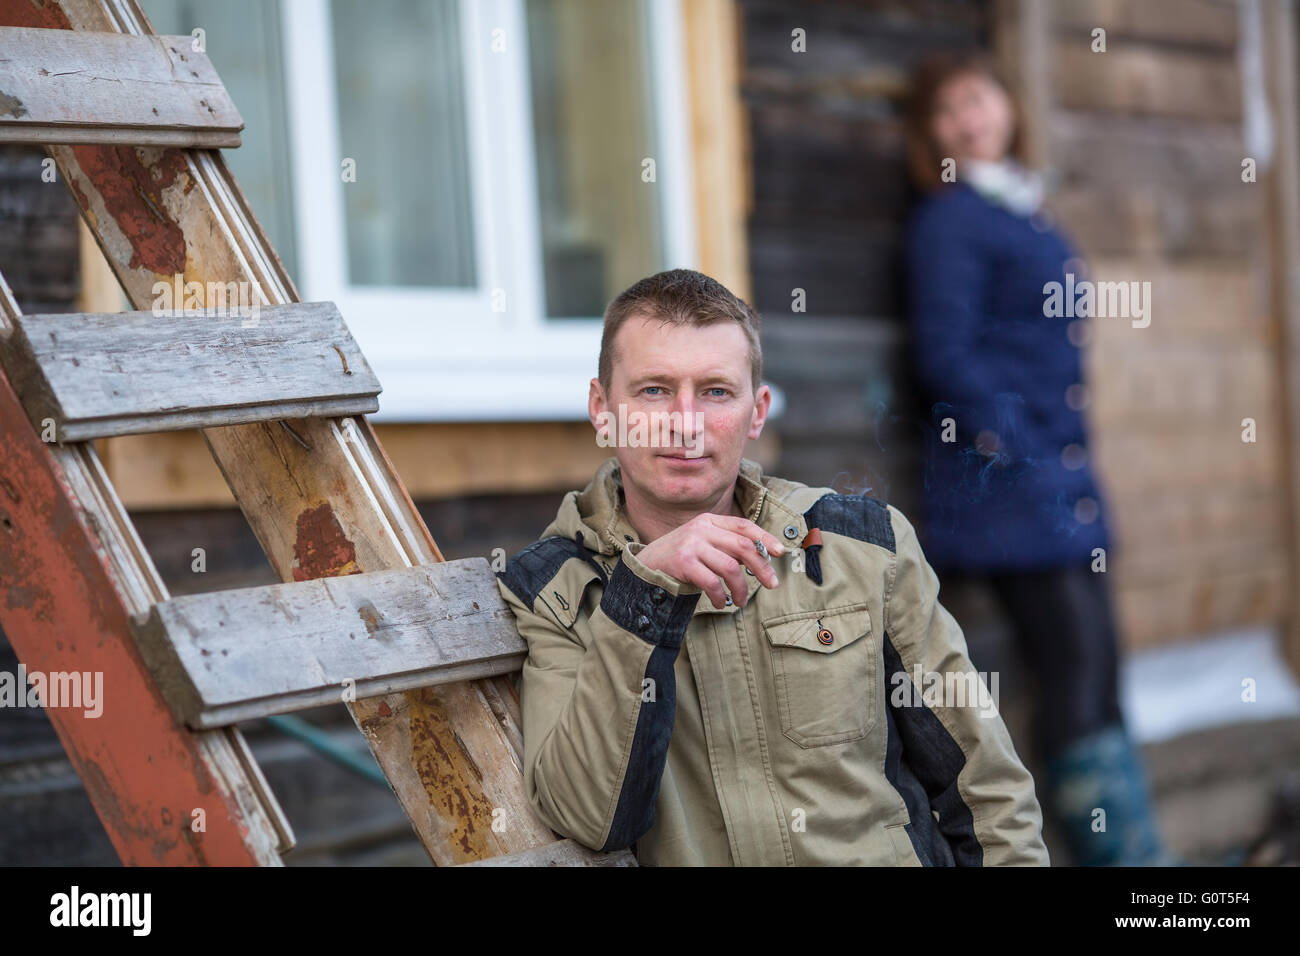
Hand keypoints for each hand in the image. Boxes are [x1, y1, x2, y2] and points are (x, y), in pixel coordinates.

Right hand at [635, 514, 786, 608]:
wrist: (644, 567)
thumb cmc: (680, 559)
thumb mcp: (702, 543)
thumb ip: (725, 546)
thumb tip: (761, 558)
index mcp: (709, 521)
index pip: (743, 525)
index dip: (765, 538)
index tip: (780, 552)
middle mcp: (701, 529)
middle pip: (743, 546)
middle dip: (761, 567)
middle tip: (771, 584)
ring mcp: (692, 544)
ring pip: (730, 567)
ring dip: (741, 588)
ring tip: (741, 600)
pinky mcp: (683, 563)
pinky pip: (712, 582)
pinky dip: (721, 596)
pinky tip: (722, 603)